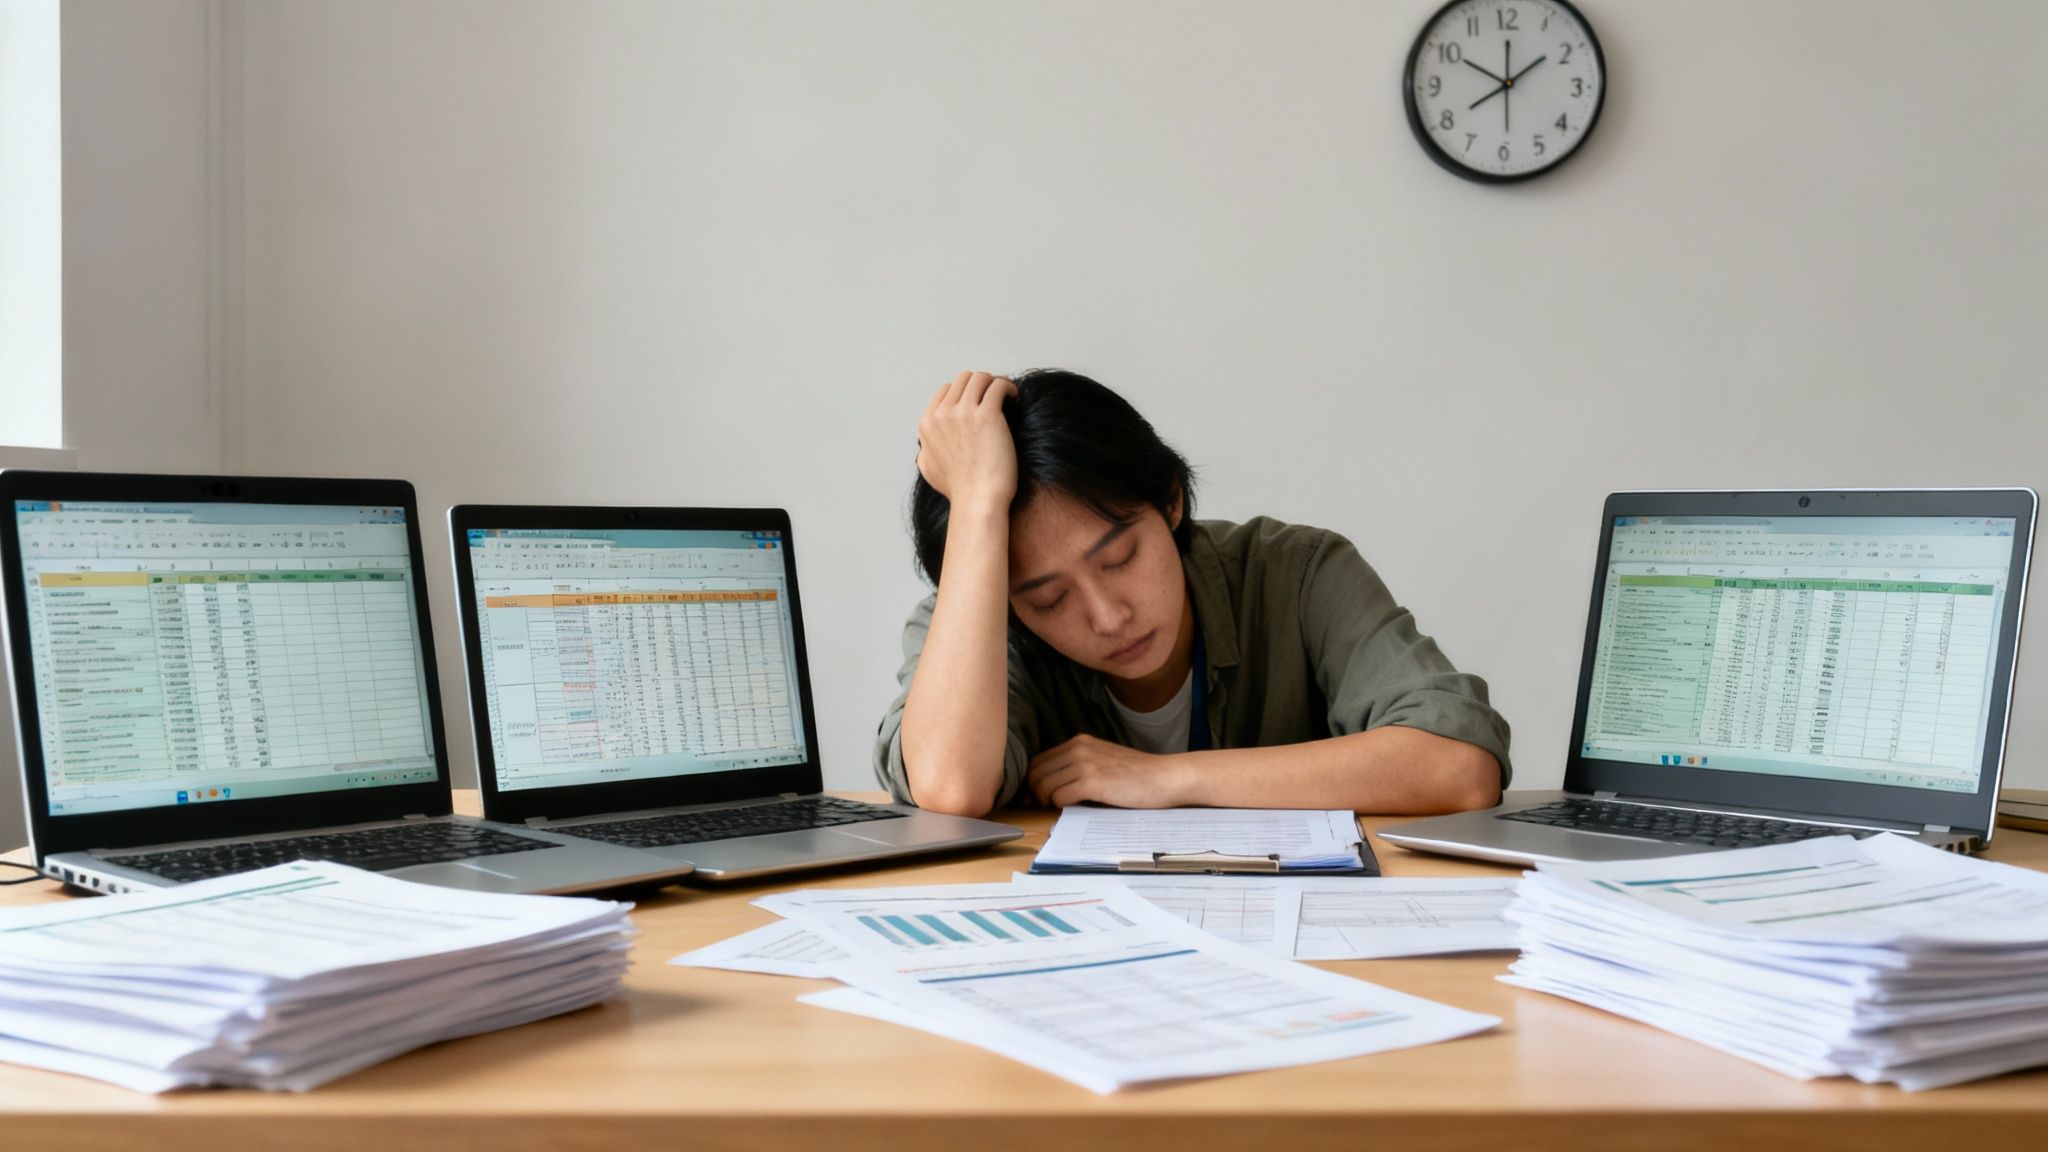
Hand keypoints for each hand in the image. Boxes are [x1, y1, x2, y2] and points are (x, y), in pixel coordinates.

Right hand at [916, 371, 1018, 509]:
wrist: (977, 500)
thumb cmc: (959, 490)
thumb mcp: (928, 468)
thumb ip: (926, 448)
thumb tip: (927, 441)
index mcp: (927, 424)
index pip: (946, 390)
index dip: (965, 392)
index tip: (979, 400)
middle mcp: (942, 414)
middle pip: (963, 379)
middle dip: (981, 384)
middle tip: (995, 396)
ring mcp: (963, 413)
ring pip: (980, 377)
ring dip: (995, 382)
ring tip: (1007, 396)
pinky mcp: (986, 415)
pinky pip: (998, 385)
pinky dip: (1008, 387)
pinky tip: (1014, 398)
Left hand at [1026, 734, 1189, 807]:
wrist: (1165, 777)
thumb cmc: (1136, 775)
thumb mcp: (1103, 759)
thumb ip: (1078, 766)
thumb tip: (1049, 785)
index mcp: (1079, 742)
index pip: (1038, 761)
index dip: (1034, 781)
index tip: (1041, 797)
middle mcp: (1078, 748)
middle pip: (1036, 773)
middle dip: (1035, 793)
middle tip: (1046, 807)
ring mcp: (1084, 764)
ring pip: (1043, 785)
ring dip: (1046, 801)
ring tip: (1059, 809)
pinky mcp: (1092, 782)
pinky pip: (1059, 796)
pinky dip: (1060, 806)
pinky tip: (1074, 808)